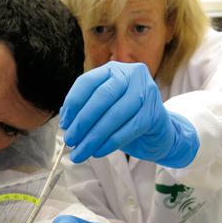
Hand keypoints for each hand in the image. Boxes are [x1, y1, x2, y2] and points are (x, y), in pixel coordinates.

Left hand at [60, 61, 198, 166]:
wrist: (157, 133)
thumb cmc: (124, 120)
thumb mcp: (103, 110)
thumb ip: (84, 109)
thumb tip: (65, 119)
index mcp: (114, 70)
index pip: (87, 82)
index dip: (73, 103)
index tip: (64, 124)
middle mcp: (132, 75)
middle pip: (101, 97)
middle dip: (83, 122)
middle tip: (71, 140)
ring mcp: (146, 92)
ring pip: (114, 116)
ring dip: (94, 137)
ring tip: (81, 151)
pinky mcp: (154, 113)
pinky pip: (127, 130)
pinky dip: (109, 143)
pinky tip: (98, 152)